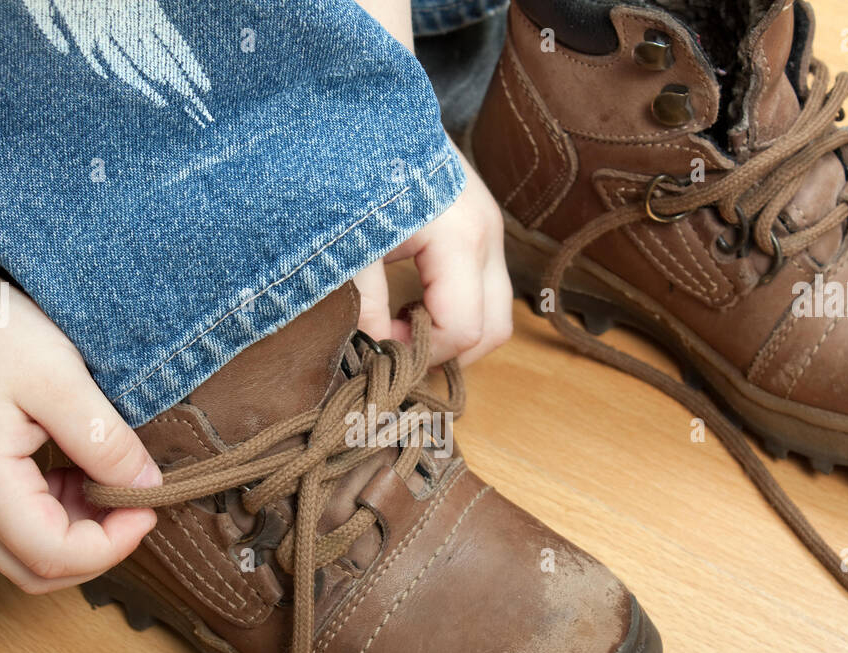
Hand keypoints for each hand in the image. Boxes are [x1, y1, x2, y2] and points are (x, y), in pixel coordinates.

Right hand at [0, 291, 159, 593]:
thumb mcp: (59, 378)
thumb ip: (105, 440)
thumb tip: (146, 486)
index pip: (53, 557)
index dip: (113, 544)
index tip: (147, 504)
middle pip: (35, 571)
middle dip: (97, 550)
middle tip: (133, 503)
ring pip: (23, 553)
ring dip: (75, 532)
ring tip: (105, 478)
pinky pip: (10, 522)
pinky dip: (52, 512)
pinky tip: (75, 468)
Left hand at [356, 145, 512, 365]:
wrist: (370, 105)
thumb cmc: (357, 166)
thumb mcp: (351, 241)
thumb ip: (363, 303)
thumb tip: (374, 352)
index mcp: (460, 239)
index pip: (462, 329)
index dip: (421, 352)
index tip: (379, 346)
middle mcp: (487, 238)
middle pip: (494, 330)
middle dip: (447, 352)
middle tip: (397, 349)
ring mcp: (490, 231)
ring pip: (496, 313)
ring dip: (454, 332)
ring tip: (403, 325)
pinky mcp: (480, 228)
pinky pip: (484, 289)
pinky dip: (456, 309)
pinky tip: (413, 302)